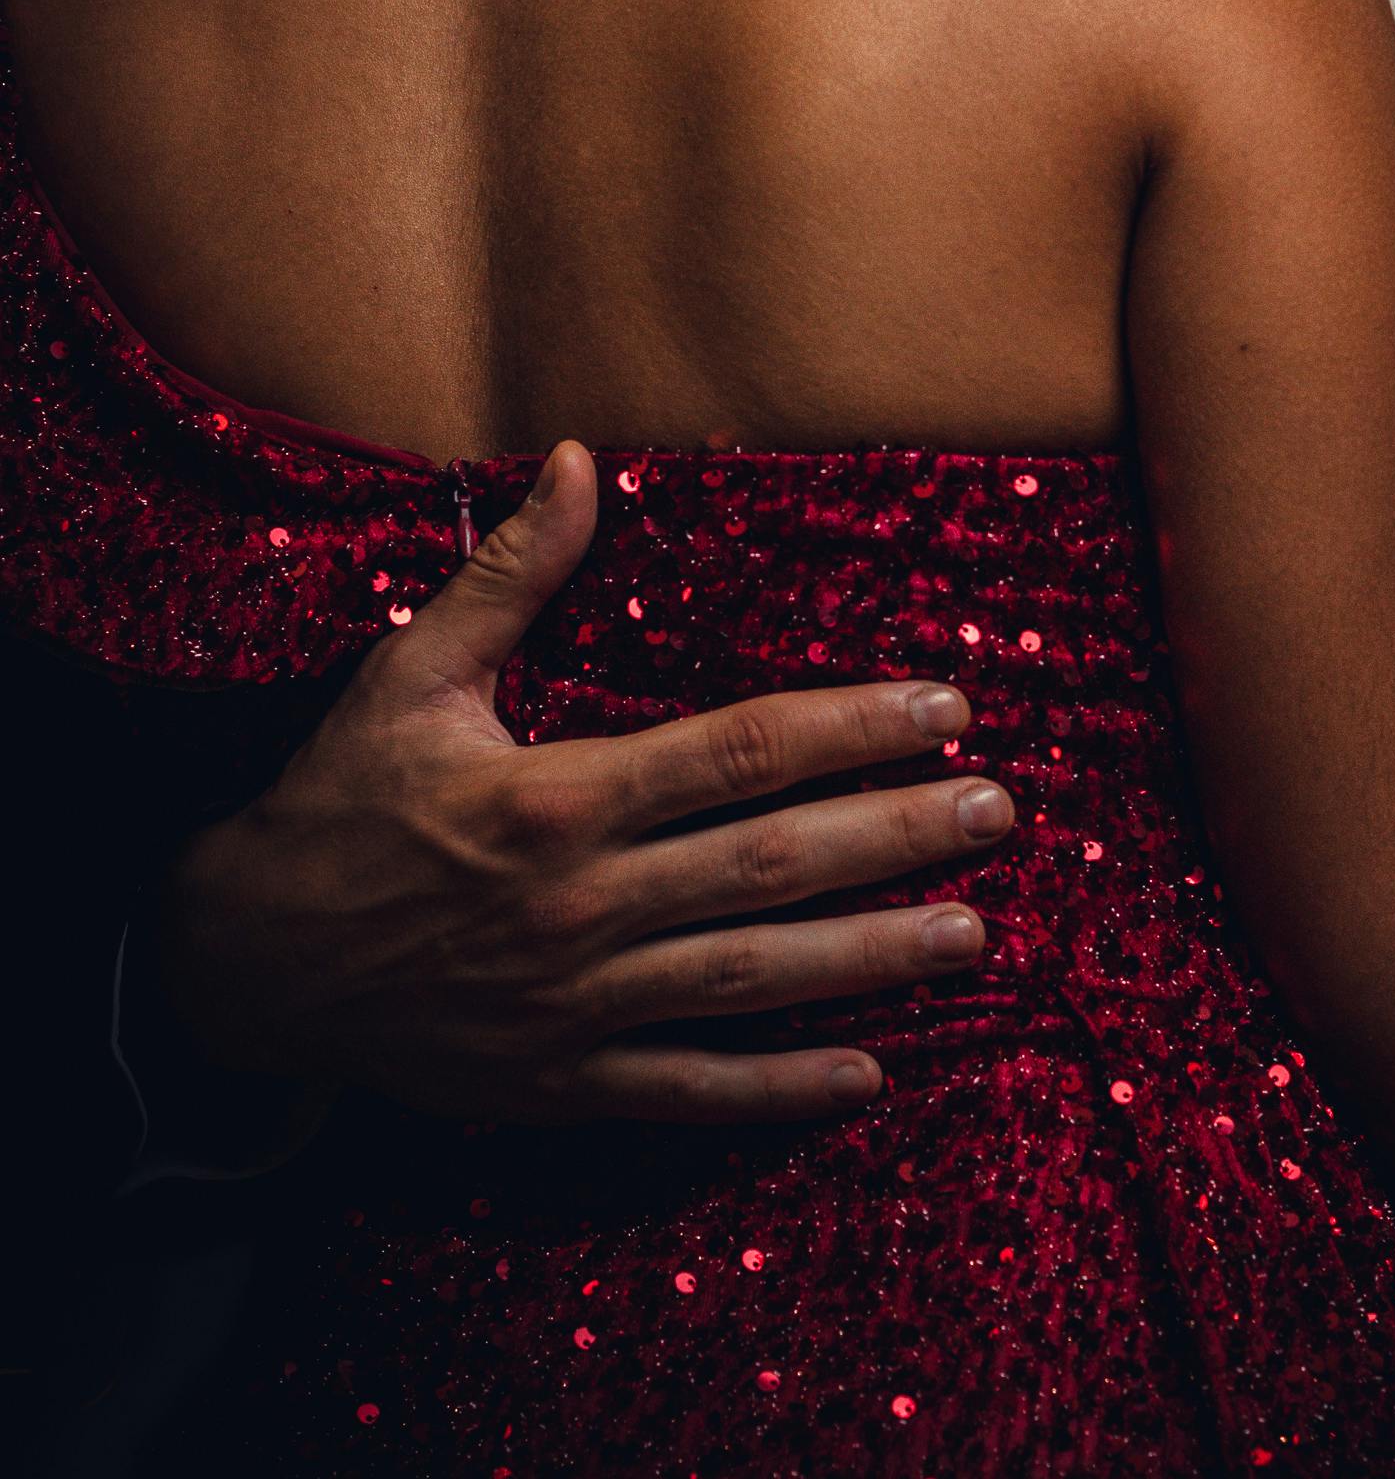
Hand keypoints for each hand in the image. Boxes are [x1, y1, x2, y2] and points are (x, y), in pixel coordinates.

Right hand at [155, 442, 1011, 1124]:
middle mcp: (580, 905)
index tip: (945, 708)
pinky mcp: (559, 1082)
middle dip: (896, 835)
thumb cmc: (337, 799)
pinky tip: (866, 1076)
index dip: (851, 728)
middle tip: (999, 812)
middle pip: (771, 864)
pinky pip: (687, 1090)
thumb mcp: (410, 671)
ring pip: (751, 979)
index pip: (739, 753)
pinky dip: (777, 1089)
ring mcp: (576, 1005)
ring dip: (871, 958)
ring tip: (971, 933)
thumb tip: (576, 457)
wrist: (244, 964)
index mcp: (556, 797)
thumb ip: (510, 572)